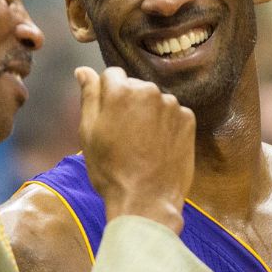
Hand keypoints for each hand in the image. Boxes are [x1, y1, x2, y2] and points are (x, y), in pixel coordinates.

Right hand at [75, 66, 194, 232]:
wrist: (146, 201)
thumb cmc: (111, 170)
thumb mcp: (89, 133)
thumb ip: (89, 96)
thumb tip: (83, 71)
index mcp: (120, 91)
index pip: (111, 75)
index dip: (106, 94)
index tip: (107, 116)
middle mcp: (149, 90)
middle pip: (135, 87)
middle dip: (128, 103)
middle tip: (123, 135)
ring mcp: (172, 105)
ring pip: (154, 101)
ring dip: (147, 114)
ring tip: (141, 144)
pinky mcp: (188, 120)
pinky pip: (172, 114)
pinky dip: (165, 125)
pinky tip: (157, 147)